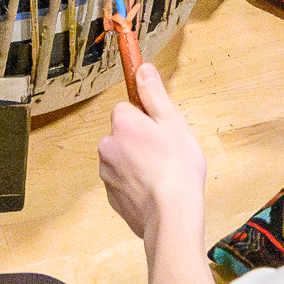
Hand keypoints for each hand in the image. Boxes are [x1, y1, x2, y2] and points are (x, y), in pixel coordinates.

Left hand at [97, 56, 209, 247]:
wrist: (171, 214)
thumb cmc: (176, 167)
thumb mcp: (172, 122)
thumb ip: (154, 94)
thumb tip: (142, 68)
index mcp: (121, 123)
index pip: (126, 109)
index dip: (145, 118)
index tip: (160, 130)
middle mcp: (106, 145)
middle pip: (122, 134)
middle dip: (139, 141)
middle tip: (165, 153)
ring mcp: (106, 173)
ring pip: (122, 159)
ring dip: (136, 163)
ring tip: (162, 175)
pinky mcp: (111, 197)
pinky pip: (123, 182)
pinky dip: (135, 185)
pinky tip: (155, 191)